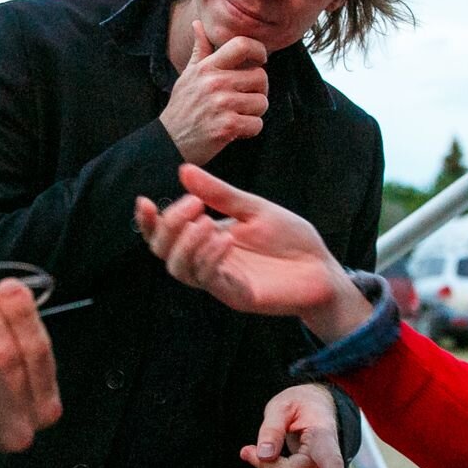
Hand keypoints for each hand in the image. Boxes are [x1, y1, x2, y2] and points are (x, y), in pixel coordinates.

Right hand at [134, 164, 369, 341]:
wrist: (322, 268)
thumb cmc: (290, 240)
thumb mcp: (254, 209)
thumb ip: (220, 194)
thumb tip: (183, 171)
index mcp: (207, 238)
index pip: (166, 234)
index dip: (149, 221)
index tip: (144, 200)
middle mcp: (207, 261)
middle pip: (165, 253)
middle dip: (169, 227)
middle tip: (193, 205)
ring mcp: (220, 281)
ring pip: (181, 270)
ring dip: (187, 244)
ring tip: (206, 222)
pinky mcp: (237, 296)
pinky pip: (211, 280)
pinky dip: (210, 258)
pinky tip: (224, 240)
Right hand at [158, 19, 268, 164]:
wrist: (169, 142)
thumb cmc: (182, 107)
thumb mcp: (188, 76)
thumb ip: (200, 51)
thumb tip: (197, 24)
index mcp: (207, 67)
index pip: (242, 45)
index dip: (259, 50)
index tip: (260, 60)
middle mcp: (215, 83)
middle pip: (260, 76)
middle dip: (258, 89)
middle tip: (245, 98)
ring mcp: (222, 105)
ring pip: (262, 102)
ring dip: (254, 112)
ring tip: (238, 114)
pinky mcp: (227, 127)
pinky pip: (257, 124)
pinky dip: (250, 130)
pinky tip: (235, 130)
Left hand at [244, 384, 349, 467]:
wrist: (317, 408)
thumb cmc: (299, 405)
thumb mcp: (281, 406)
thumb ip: (272, 429)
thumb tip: (265, 456)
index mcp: (324, 436)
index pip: (331, 461)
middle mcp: (329, 459)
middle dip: (265, 465)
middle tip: (247, 450)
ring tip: (268, 449)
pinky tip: (276, 460)